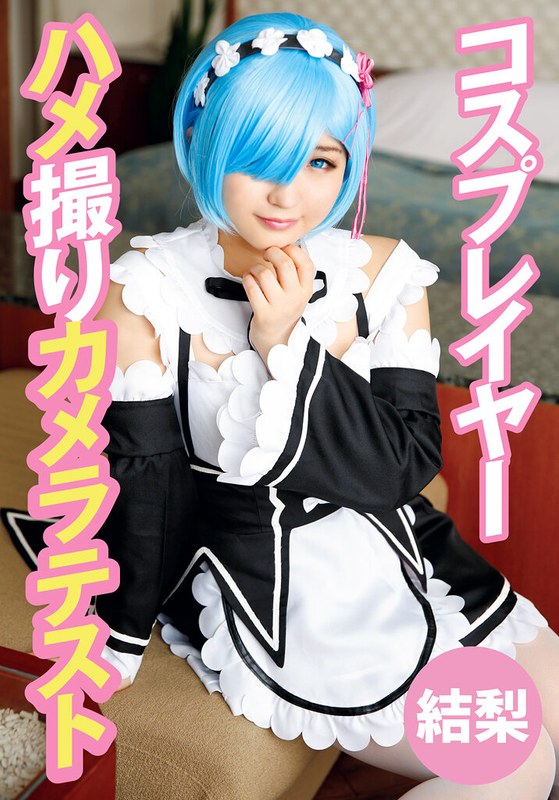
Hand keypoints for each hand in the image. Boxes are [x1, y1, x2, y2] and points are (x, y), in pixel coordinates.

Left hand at [242, 245, 314, 361]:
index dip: (293, 250)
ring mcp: (279, 306)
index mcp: (306, 290)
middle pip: (284, 263)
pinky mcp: (263, 313)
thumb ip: (295, 274)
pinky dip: (247, 278)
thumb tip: (285, 246)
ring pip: (264, 273)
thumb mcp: (298, 294)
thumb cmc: (284, 312)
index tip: (284, 249)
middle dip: (272, 252)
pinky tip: (249, 280)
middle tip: (266, 254)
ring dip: (255, 267)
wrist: (277, 341)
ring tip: (255, 272)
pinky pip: (251, 286)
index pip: (306, 263)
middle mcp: (295, 298)